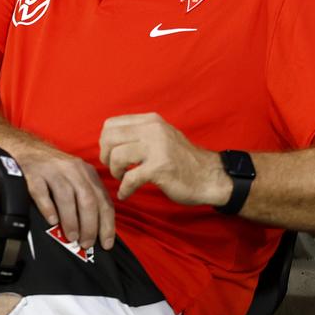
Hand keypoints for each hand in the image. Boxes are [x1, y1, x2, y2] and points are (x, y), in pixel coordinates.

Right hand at [14, 143, 115, 250]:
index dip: (106, 223)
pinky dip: (48, 208)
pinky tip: (52, 221)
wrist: (25, 148)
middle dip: (90, 225)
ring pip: (66, 196)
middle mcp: (71, 169)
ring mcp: (51, 170)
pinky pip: (41, 192)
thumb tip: (97, 231)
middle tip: (86, 243)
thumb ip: (86, 197)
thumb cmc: (52, 170)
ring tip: (72, 238)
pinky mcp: (32, 173)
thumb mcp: (74, 177)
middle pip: (87, 199)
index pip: (103, 200)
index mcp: (86, 172)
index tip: (106, 243)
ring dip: (71, 220)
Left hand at [98, 113, 231, 206]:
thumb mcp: (161, 136)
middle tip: (115, 168)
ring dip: (115, 172)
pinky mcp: (160, 168)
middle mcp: (153, 130)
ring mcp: (157, 148)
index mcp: (150, 121)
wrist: (210, 176)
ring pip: (117, 156)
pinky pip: (130, 179)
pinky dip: (124, 189)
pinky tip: (126, 193)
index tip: (111, 154)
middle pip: (109, 139)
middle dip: (105, 156)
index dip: (105, 142)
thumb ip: (138, 133)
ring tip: (123, 178)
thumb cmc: (182, 159)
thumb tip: (108, 139)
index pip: (111, 124)